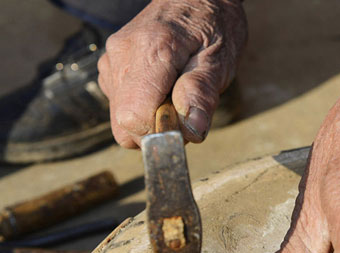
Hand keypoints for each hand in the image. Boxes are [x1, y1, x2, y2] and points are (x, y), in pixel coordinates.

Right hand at [98, 0, 246, 147]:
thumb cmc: (213, 26)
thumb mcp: (220, 59)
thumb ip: (202, 92)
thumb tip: (191, 130)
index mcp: (150, 51)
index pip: (134, 116)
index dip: (161, 131)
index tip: (185, 123)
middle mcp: (122, 55)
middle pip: (125, 123)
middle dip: (157, 130)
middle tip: (186, 109)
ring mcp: (111, 61)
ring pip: (121, 120)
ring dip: (151, 120)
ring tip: (177, 94)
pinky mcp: (110, 68)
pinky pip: (121, 107)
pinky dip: (144, 109)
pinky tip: (163, 90)